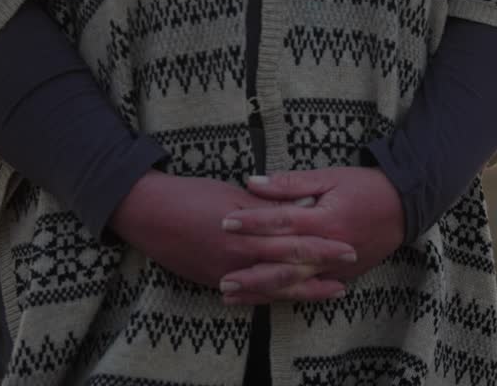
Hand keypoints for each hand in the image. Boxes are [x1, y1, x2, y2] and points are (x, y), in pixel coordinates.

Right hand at [109, 169, 356, 299]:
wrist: (146, 212)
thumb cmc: (190, 195)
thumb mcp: (233, 195)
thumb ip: (267, 208)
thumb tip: (300, 211)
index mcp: (247, 231)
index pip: (295, 241)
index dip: (324, 245)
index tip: (349, 246)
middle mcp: (239, 257)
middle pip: (290, 268)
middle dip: (322, 271)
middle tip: (350, 271)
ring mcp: (226, 273)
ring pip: (274, 287)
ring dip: (304, 291)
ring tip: (330, 292)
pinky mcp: (213, 281)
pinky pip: (249, 295)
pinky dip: (272, 298)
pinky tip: (288, 300)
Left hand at [218, 167, 404, 303]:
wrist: (405, 206)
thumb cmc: (366, 186)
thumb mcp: (330, 177)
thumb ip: (291, 183)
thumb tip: (254, 182)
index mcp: (325, 219)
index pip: (282, 221)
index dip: (252, 222)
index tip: (225, 222)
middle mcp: (330, 248)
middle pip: (284, 263)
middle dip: (251, 271)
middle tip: (221, 277)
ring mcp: (337, 266)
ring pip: (294, 284)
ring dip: (262, 291)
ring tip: (232, 296)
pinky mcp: (344, 275)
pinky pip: (310, 290)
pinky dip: (285, 296)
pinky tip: (263, 300)